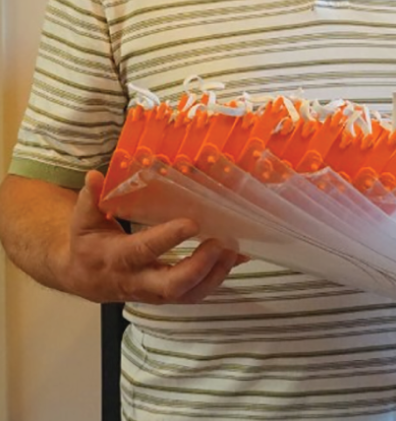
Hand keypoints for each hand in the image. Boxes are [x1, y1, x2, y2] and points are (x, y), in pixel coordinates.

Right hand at [63, 170, 242, 304]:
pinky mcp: (166, 295)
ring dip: (215, 274)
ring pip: (188, 295)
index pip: (144, 251)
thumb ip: (90, 198)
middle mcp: (137, 281)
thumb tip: (94, 175)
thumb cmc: (87, 243)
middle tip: (219, 242)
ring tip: (233, 249)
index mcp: (116, 259)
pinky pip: (195, 294)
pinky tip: (234, 258)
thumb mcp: (83, 219)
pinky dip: (217, 277)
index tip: (192, 223)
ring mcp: (154, 292)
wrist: (83, 278)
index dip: (168, 239)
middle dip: (199, 267)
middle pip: (171, 287)